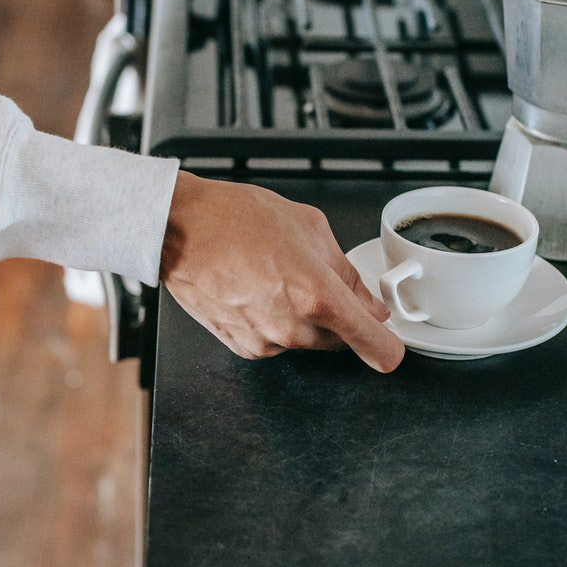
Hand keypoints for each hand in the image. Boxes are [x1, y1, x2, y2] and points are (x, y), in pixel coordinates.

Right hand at [160, 172, 404, 372]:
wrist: (178, 229)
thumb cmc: (235, 219)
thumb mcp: (310, 228)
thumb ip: (348, 273)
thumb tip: (370, 304)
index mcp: (318, 297)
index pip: (378, 347)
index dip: (388, 345)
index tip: (387, 339)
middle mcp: (294, 328)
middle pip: (341, 340)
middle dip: (337, 316)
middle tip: (310, 277)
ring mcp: (267, 342)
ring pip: (308, 340)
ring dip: (303, 317)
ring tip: (275, 276)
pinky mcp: (244, 347)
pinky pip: (277, 342)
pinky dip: (275, 322)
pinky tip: (256, 289)